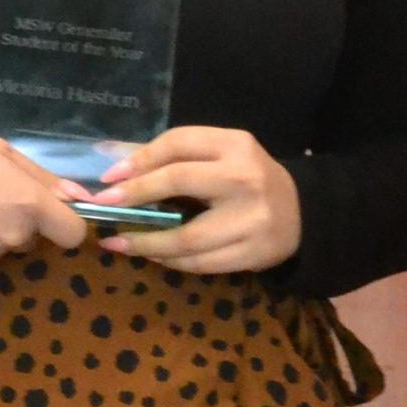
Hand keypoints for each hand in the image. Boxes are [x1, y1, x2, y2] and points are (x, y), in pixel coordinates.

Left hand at [83, 127, 300, 273]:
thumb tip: (111, 161)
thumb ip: (173, 157)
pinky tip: (151, 256)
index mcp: (235, 145)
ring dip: (146, 242)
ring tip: (117, 243)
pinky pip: (200, 263)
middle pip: (179, 181)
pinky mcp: (253, 254)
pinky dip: (170, 261)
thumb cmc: (247, 179)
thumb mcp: (220, 155)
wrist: (302, 213)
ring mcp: (252, 220)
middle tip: (104, 206)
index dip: (139, 159)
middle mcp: (245, 178)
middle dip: (136, 194)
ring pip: (187, 236)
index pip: (179, 143)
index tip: (109, 177)